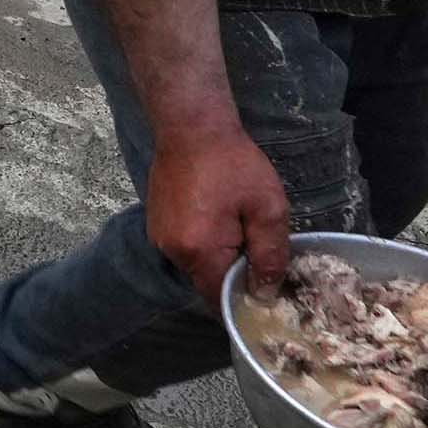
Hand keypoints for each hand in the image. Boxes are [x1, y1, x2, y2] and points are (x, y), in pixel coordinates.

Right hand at [146, 125, 291, 302]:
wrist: (192, 128)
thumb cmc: (233, 164)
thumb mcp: (267, 208)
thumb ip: (270, 255)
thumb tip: (266, 294)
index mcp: (200, 251)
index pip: (222, 299)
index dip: (245, 298)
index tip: (267, 287)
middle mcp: (173, 251)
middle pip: (208, 284)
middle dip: (234, 276)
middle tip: (258, 249)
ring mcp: (160, 238)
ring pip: (197, 266)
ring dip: (219, 258)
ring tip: (238, 229)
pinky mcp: (157, 224)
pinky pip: (186, 249)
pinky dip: (204, 244)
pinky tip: (218, 219)